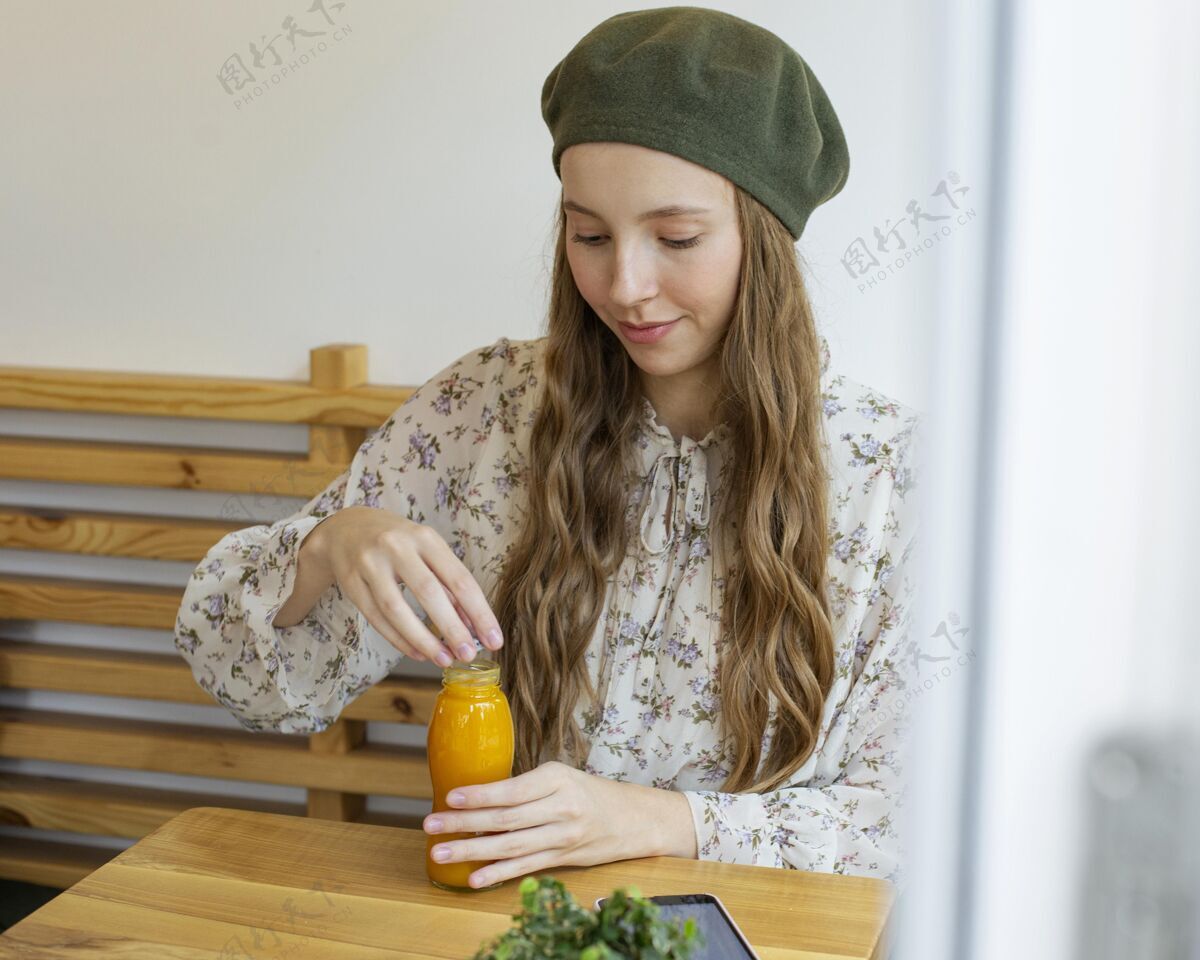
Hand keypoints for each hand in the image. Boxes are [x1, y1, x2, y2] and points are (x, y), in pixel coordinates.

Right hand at [309, 505, 501, 666]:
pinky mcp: (350, 582)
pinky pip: (376, 617)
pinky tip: (418, 652)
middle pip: (428, 592)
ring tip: (444, 660)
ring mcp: (370, 564)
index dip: (479, 612)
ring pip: (396, 609)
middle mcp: (397, 547)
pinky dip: (399, 639)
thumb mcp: (429, 552)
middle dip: (452, 628)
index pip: (459, 578)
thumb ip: (450, 585)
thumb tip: (474, 626)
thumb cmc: (400, 544)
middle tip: (469, 655)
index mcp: (425, 538)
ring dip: (423, 639)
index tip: (495, 639)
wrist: (346, 529)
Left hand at [422, 760, 698, 887]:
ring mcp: (563, 837)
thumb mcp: (559, 776)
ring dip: (471, 851)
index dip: (480, 795)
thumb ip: (525, 786)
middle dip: (463, 823)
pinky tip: (474, 878)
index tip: (450, 796)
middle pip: (505, 820)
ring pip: (510, 846)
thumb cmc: (587, 792)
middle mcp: (561, 808)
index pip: (512, 790)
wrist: (632, 818)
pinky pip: (525, 867)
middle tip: (431, 825)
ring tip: (441, 853)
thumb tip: (475, 795)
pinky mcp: (563, 859)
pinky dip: (498, 874)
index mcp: (557, 779)